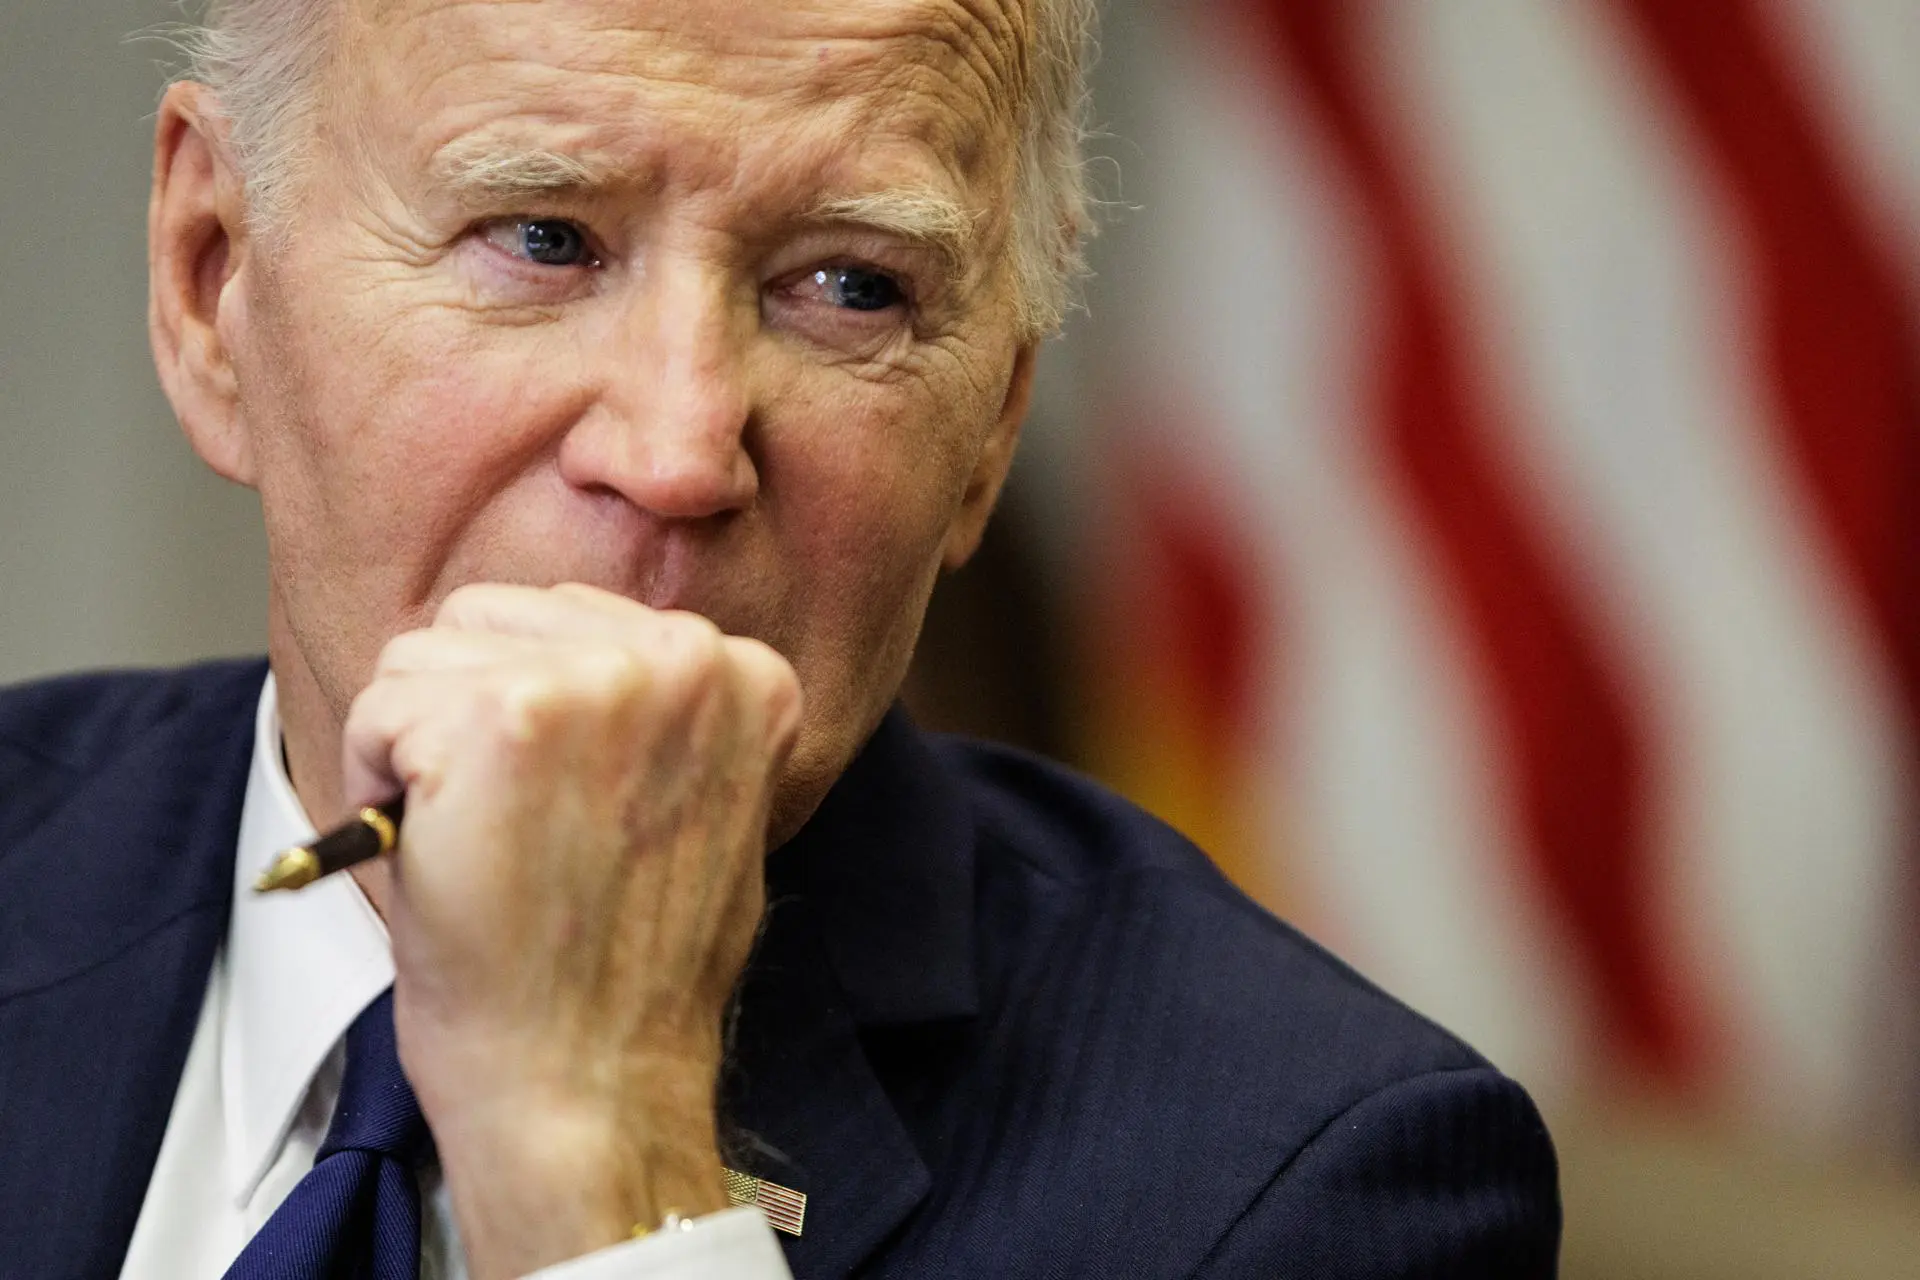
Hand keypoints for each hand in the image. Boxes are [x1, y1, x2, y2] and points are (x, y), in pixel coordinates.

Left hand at [339, 582, 802, 1278]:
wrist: (589, 1084)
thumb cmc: (630, 972)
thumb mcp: (702, 809)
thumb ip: (660, 712)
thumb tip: (573, 651)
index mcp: (746, 673)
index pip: (577, 619)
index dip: (534, 710)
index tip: (556, 801)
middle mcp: (687, 657)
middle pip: (496, 617)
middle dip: (465, 712)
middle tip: (501, 824)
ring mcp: (599, 680)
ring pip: (429, 651)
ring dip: (417, 743)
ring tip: (469, 836)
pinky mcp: (507, 716)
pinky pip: (380, 704)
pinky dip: (371, 781)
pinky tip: (431, 848)